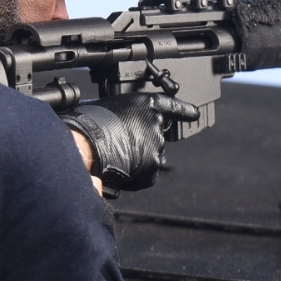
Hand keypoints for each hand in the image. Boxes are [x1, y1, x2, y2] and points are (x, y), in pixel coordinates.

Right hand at [61, 93, 199, 192]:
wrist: (86, 142)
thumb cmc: (89, 122)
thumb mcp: (110, 107)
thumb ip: (126, 115)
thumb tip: (122, 127)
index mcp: (147, 104)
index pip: (173, 106)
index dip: (185, 110)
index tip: (194, 113)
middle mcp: (156, 122)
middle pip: (155, 136)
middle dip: (141, 142)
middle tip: (119, 145)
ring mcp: (156, 145)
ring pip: (150, 157)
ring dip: (137, 159)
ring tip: (115, 157)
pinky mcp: (151, 165)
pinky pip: (148, 176)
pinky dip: (137, 177)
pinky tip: (121, 172)